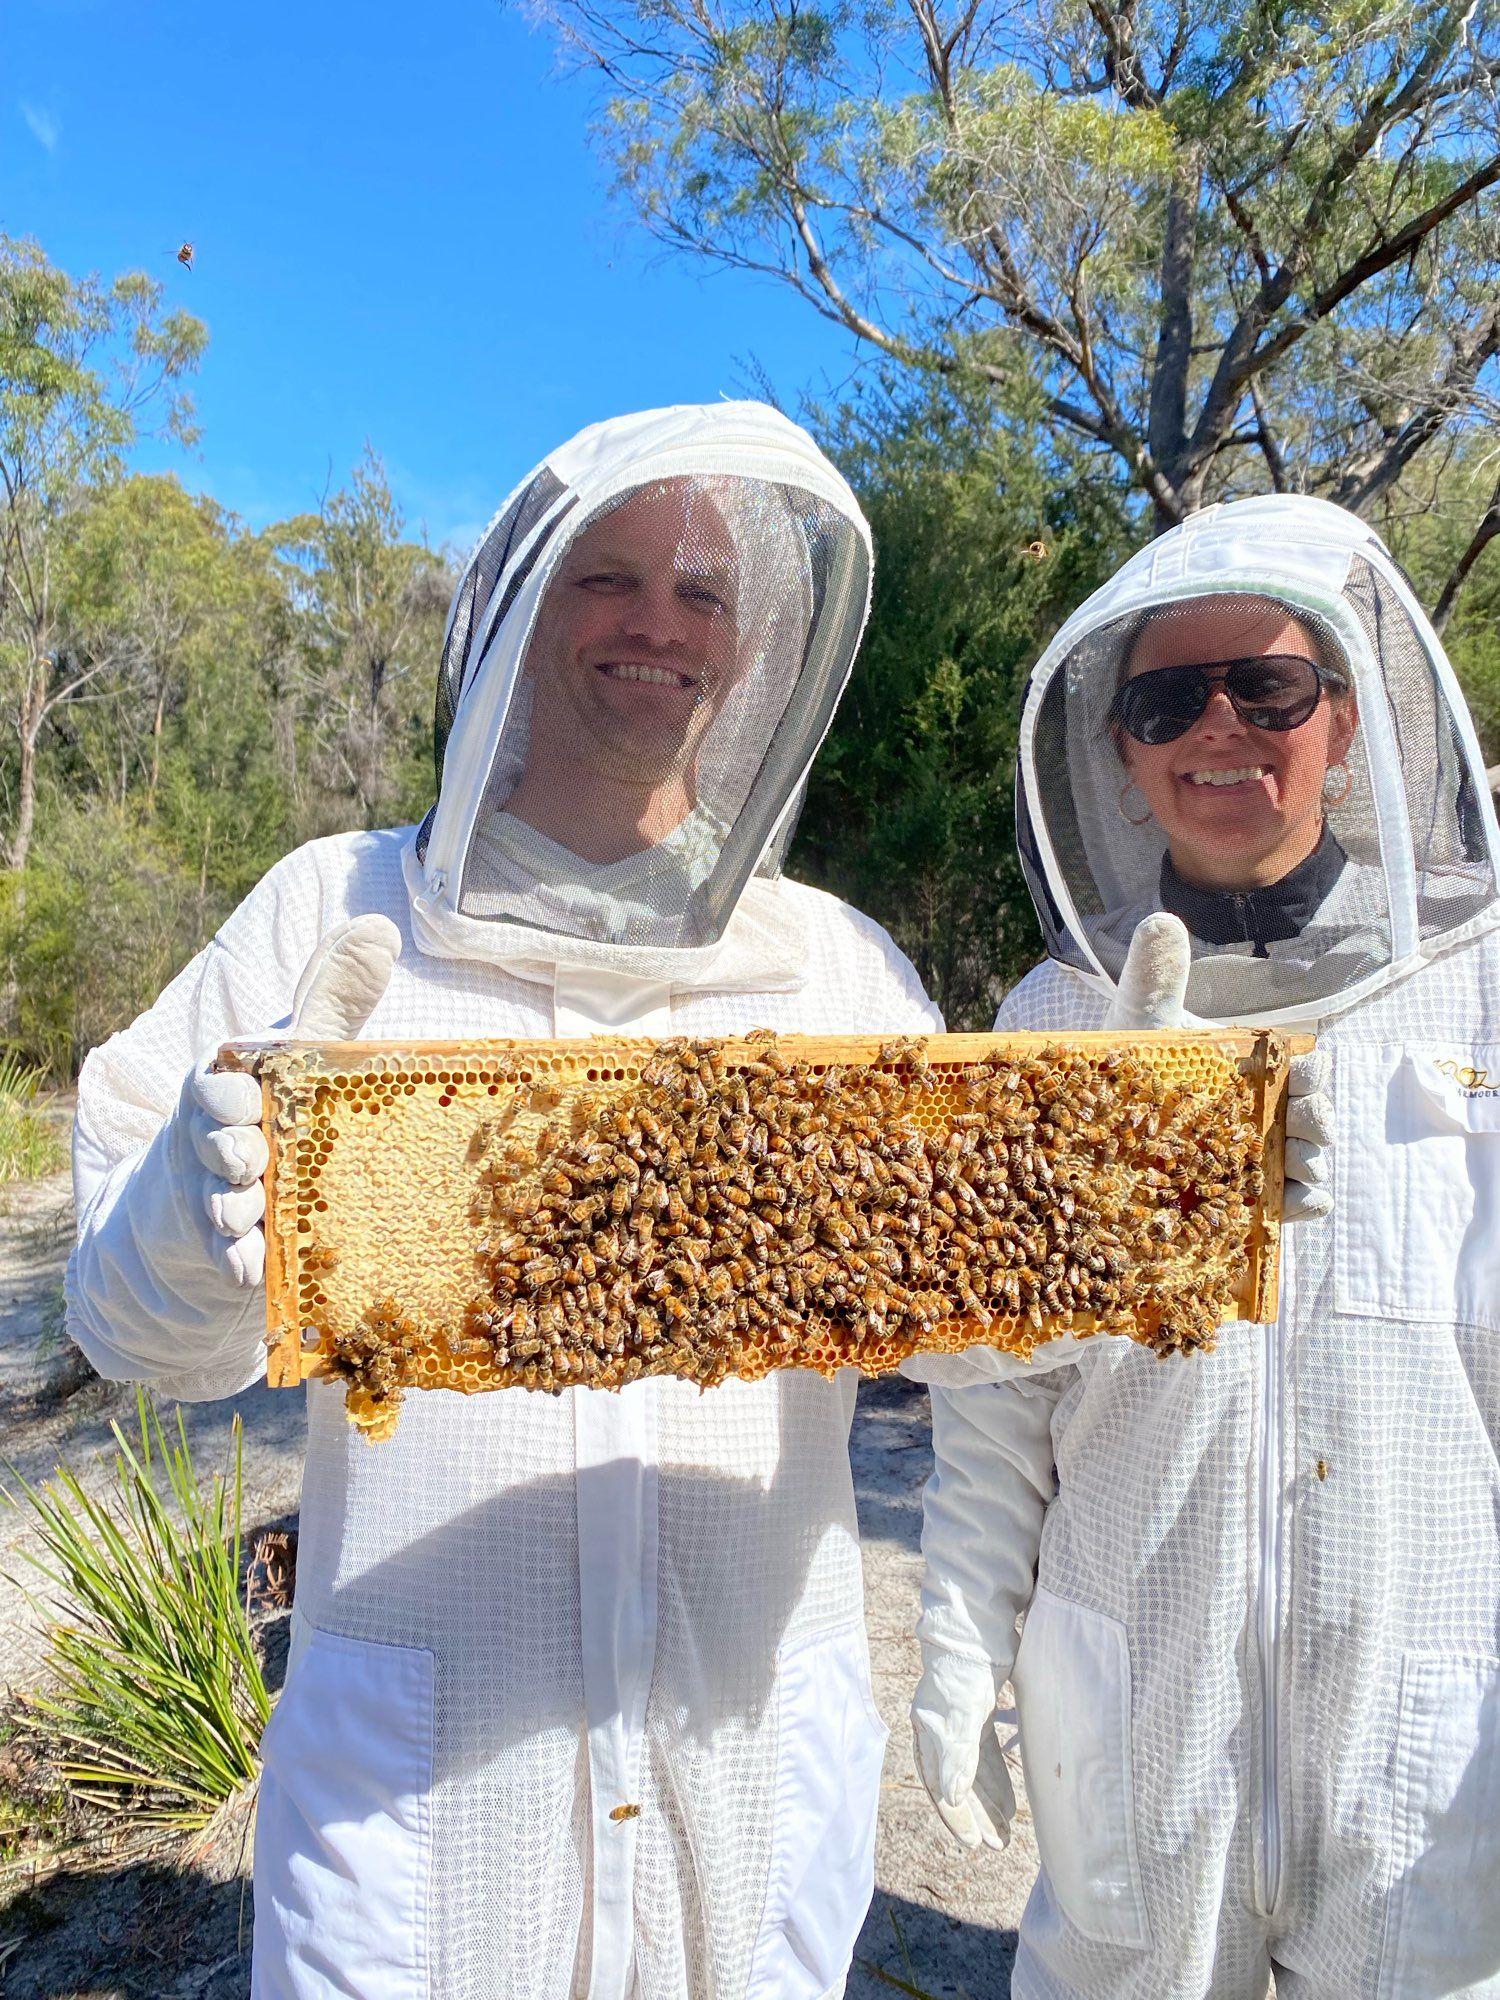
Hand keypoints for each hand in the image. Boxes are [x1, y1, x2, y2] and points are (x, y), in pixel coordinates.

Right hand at [196, 914, 402, 1289]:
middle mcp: (209, 1139)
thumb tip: (380, 930)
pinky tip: (256, 1270)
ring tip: (254, 1215)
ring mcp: (212, 1194)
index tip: (248, 1102)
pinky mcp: (221, 1245)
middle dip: (231, 1153)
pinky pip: (225, 1256)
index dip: (224, 1095)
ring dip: (234, 1210)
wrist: (234, 1184)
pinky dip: (238, 1261)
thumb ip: (333, 996)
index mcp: (223, 1086)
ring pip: (217, 1202)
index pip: (209, 1084)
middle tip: (256, 1160)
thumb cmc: (274, 1103)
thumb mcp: (300, 1049)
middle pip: (214, 1145)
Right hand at [910, 1644, 1015, 1851]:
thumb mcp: (963, 1712)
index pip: (939, 1784)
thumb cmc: (965, 1668)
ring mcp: (958, 1722)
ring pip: (972, 1773)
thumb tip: (953, 1799)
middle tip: (996, 1845)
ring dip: (988, 1803)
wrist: (978, 1626)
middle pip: (956, 1783)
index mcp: (928, 1731)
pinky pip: (984, 1756)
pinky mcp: (977, 1714)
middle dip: (976, 1817)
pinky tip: (1010, 1802)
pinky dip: (996, 1779)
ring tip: (1005, 1833)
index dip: (956, 1816)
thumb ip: (958, 1754)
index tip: (974, 1842)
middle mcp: (939, 1730)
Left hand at [1105, 912, 1331, 1222]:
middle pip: (1315, 1118)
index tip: (1301, 1073)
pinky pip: (1293, 1204)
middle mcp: (1268, 1110)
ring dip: (1310, 1165)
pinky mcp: (1249, 1197)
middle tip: (1299, 1123)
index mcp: (1256, 1065)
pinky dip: (1301, 1205)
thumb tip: (1161, 920)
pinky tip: (1289, 1204)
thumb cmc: (1131, 1062)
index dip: (1311, 1073)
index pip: (1303, 1068)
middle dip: (1318, 1121)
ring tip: (1293, 1168)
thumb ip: (1155, 974)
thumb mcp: (1141, 1018)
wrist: (1094, 1115)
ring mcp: (1261, 1154)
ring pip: (1309, 1162)